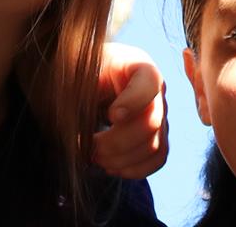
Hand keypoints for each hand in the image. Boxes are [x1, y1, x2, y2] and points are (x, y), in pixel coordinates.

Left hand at [89, 42, 168, 179]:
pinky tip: (110, 167)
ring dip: (121, 160)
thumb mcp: (75, 76)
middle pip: (151, 123)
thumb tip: (78, 129)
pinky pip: (157, 159)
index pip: (149, 82)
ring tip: (94, 158)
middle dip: (116, 143)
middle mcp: (155, 90)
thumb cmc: (78, 75)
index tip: (110, 116)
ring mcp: (160, 115)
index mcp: (137, 65)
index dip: (133, 102)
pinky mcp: (157, 137)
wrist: (84, 82)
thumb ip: (76, 95)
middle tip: (88, 148)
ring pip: (154, 146)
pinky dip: (134, 169)